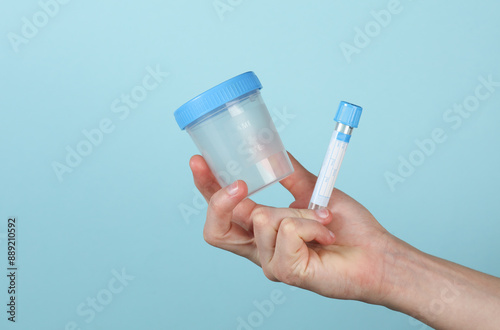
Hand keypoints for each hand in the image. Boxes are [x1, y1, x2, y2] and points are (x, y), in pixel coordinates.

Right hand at [190, 153, 394, 303]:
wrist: (377, 254)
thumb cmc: (347, 229)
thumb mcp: (313, 192)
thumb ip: (290, 175)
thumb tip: (273, 149)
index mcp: (260, 231)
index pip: (222, 211)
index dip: (206, 187)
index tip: (200, 160)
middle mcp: (259, 249)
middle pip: (216, 228)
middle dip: (221, 200)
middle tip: (240, 183)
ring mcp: (270, 264)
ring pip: (263, 219)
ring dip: (299, 212)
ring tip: (322, 221)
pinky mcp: (286, 272)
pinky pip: (287, 231)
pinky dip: (310, 225)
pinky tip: (325, 236)